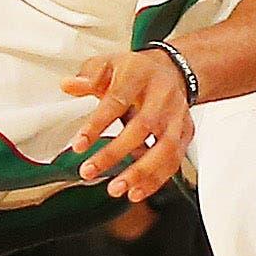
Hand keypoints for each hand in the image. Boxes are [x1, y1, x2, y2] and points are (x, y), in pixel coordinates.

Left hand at [61, 47, 192, 201]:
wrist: (172, 71)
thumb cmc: (135, 72)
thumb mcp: (108, 64)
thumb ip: (89, 76)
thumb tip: (69, 85)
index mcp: (140, 75)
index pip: (117, 100)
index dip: (97, 124)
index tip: (79, 145)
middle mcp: (163, 95)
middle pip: (142, 127)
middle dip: (115, 153)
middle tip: (89, 171)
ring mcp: (178, 115)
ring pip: (165, 148)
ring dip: (141, 172)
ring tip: (116, 188)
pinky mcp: (186, 132)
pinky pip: (174, 160)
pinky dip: (156, 179)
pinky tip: (136, 191)